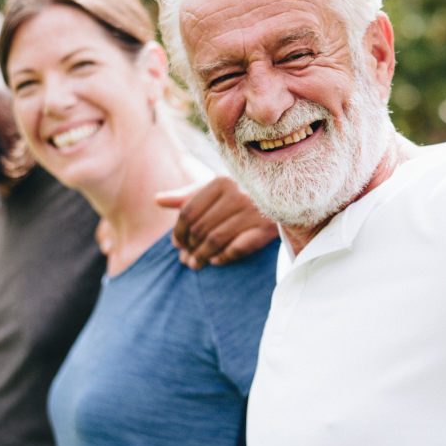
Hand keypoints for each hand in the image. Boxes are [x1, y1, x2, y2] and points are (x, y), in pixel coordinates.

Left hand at [158, 177, 278, 268]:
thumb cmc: (246, 191)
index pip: (188, 212)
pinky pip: (237, 248)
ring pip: (216, 240)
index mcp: (222, 181)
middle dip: (189, 248)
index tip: (176, 243)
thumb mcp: (218, 187)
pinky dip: (223, 257)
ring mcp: (253, 211)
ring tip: (195, 264)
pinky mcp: (266, 228)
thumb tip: (157, 200)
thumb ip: (188, 195)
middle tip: (184, 259)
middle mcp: (237, 194)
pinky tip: (216, 261)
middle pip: (200, 228)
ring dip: (201, 256)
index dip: (178, 231)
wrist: (288, 195)